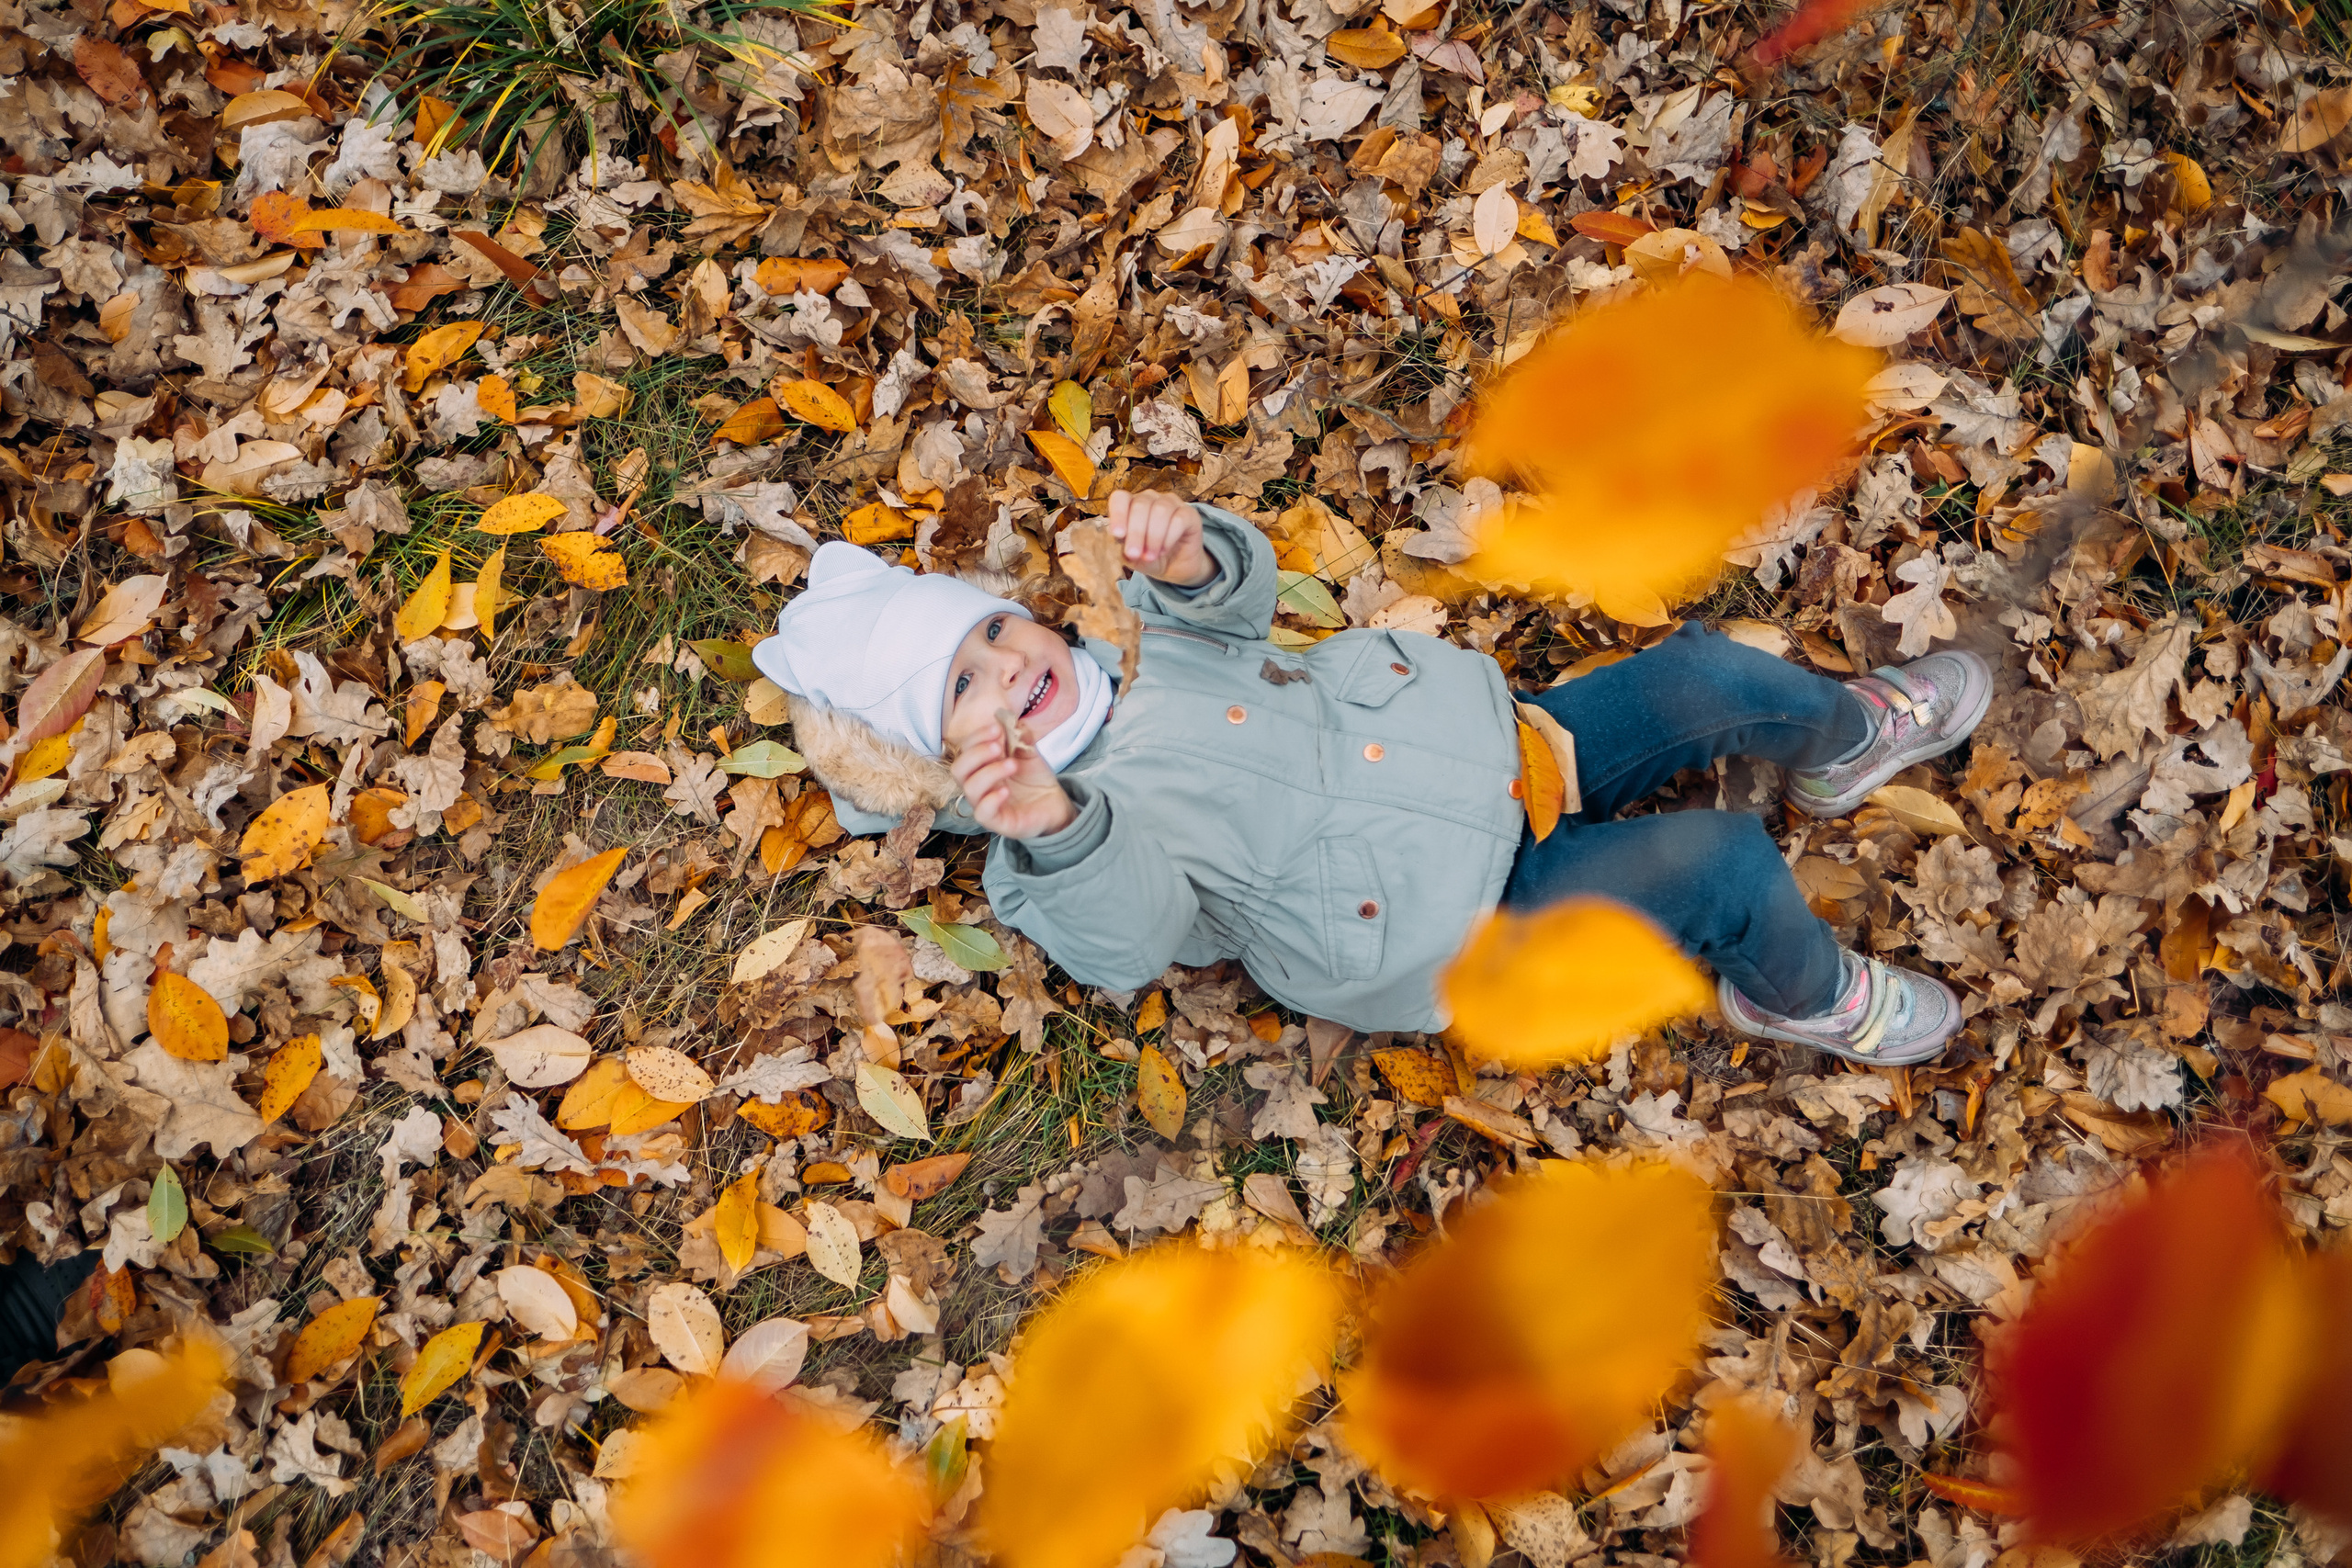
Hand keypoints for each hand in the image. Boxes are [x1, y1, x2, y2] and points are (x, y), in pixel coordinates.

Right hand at [947, 713, 1078, 839]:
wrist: (1054, 804)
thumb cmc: (1035, 779)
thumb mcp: (1029, 752)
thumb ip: (1020, 736)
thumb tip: (1012, 720)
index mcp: (980, 766)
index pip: (965, 749)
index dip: (977, 737)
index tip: (997, 727)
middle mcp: (977, 785)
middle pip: (958, 769)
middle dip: (977, 753)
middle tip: (999, 746)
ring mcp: (984, 804)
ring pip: (970, 789)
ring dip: (989, 772)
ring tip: (1012, 764)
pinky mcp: (996, 822)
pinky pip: (982, 813)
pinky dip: (991, 799)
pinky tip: (1006, 790)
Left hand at [1107, 490, 1214, 586]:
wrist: (1174, 568)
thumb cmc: (1148, 557)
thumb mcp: (1131, 557)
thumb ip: (1122, 547)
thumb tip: (1120, 539)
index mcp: (1130, 505)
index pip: (1120, 498)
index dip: (1118, 513)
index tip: (1118, 534)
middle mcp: (1150, 499)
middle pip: (1140, 505)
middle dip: (1136, 532)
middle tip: (1134, 554)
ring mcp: (1171, 503)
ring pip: (1161, 510)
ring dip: (1153, 536)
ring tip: (1150, 556)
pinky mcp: (1189, 513)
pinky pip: (1179, 519)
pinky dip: (1169, 537)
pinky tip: (1164, 550)